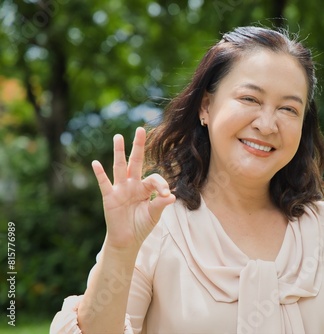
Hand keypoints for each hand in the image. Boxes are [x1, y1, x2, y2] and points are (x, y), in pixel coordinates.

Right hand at [91, 127, 175, 250]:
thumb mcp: (154, 215)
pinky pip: (104, 183)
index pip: (154, 178)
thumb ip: (160, 204)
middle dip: (138, 146)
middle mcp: (132, 184)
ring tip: (118, 136)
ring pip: (120, 167)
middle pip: (136, 161)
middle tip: (140, 129)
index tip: (166, 195)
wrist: (127, 241)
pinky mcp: (109, 197)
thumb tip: (171, 196)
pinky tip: (96, 163)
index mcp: (145, 188)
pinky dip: (100, 174)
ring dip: (119, 152)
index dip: (161, 185)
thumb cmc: (141, 226)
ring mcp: (120, 189)